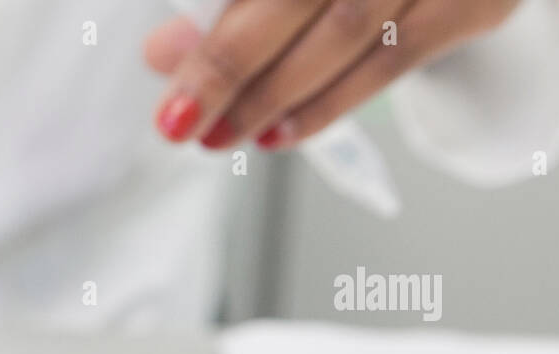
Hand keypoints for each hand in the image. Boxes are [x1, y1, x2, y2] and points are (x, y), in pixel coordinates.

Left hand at [144, 0, 521, 148]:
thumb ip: (229, 4)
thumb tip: (165, 52)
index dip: (218, 20)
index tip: (164, 59)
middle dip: (229, 62)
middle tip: (178, 120)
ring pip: (347, 27)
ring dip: (273, 94)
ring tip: (221, 135)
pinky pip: (394, 58)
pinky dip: (329, 103)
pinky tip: (280, 132)